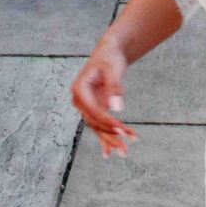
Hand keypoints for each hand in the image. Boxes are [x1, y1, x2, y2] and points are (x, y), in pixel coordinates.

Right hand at [71, 40, 137, 159]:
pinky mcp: (94, 109)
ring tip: (124, 151)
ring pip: (97, 127)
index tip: (122, 129)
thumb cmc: (110, 58)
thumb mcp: (114, 69)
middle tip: (126, 146)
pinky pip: (99, 126)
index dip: (107, 121)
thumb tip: (117, 108)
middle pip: (94, 122)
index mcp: (79, 89)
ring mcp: (86, 106)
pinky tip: (109, 153)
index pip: (93, 110)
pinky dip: (106, 138)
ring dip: (110, 139)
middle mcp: (79, 100)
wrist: (108, 53)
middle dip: (110, 134)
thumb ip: (115, 87)